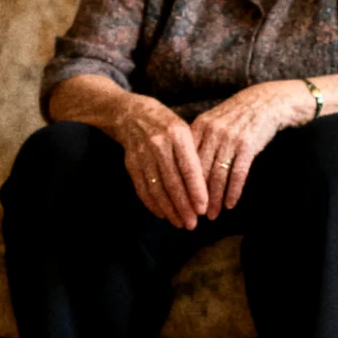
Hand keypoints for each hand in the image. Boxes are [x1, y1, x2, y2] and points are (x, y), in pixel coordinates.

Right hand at [111, 93, 204, 227]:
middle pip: (172, 182)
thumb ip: (194, 155)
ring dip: (169, 209)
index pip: (189, 167)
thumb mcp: (184, 129)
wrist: (131, 114)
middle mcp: (159, 144)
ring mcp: (142, 154)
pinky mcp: (131, 163)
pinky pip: (142, 188)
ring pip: (157, 188)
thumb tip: (206, 188)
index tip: (203, 208)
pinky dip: (152, 203)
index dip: (196, 190)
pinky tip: (162, 214)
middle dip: (183, 206)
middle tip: (193, 224)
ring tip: (179, 223)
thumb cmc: (166, 123)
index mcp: (177, 134)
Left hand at [184, 80, 308, 218]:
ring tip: (212, 214)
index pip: (185, 160)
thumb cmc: (236, 116)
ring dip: (215, 199)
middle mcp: (212, 132)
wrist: (266, 102)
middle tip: (194, 215)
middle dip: (196, 196)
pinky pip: (237, 173)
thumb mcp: (212, 122)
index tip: (179, 201)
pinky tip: (230, 204)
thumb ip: (197, 142)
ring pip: (217, 175)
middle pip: (199, 171)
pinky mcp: (247, 145)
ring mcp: (230, 139)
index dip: (181, 184)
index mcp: (199, 127)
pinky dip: (233, 191)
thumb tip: (182, 170)